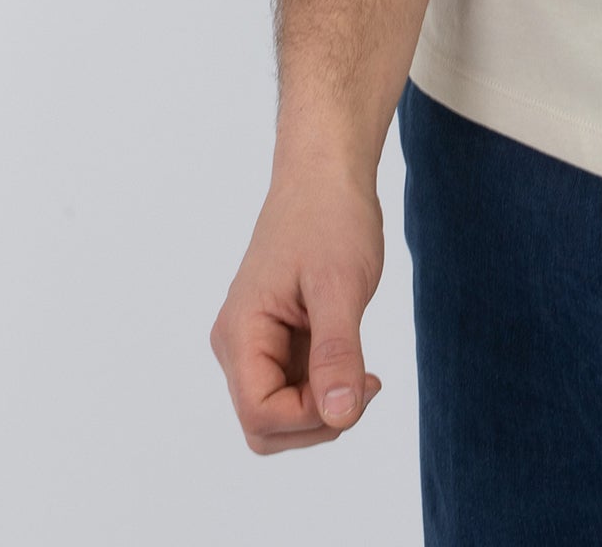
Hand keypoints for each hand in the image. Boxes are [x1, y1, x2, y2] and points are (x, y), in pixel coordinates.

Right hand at [210, 154, 385, 452]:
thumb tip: (338, 416)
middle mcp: (238, 344)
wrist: (326, 173)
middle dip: (316, 421)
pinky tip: (355, 364)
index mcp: (240, 332)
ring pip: (279, 414)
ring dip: (323, 407)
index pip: (261, 414)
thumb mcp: (340, 286)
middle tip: (363, 381)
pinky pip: (293, 388)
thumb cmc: (330, 218)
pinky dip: (325, 389)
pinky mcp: (276, 339)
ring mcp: (255, 343)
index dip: (311, 417)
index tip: (359, 385)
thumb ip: (336, 353)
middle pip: (264, 427)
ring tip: (362, 369)